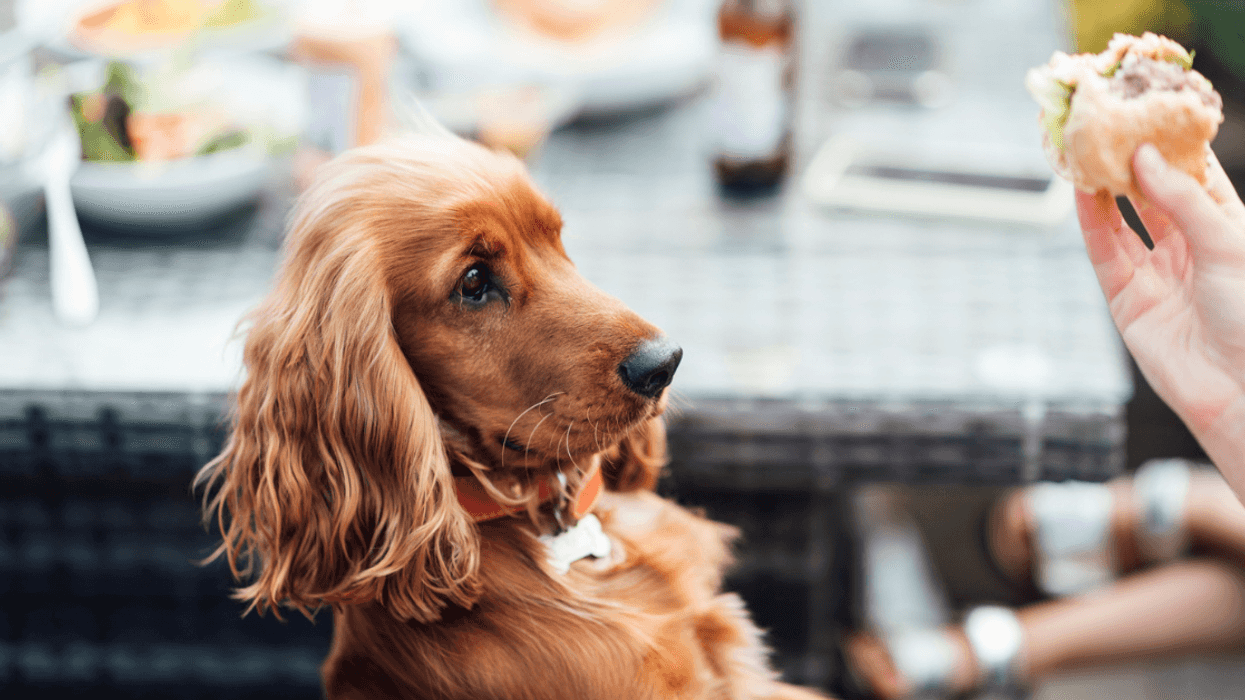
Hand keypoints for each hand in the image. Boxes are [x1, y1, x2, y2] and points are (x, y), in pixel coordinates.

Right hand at [1077, 144, 1244, 491]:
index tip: (1149, 111)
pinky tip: (1082, 192)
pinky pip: (1106, 253)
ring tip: (1086, 153)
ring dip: (1105, 188)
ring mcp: (1158, 272)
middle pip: (1153, 194)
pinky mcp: (1128, 300)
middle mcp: (1191, 247)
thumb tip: (1144, 156)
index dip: (1171, 145)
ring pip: (1124, 220)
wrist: (1240, 389)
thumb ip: (1181, 199)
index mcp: (1227, 228)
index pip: (1194, 176)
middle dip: (1131, 162)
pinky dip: (1091, 223)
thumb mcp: (1227, 242)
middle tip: (1108, 127)